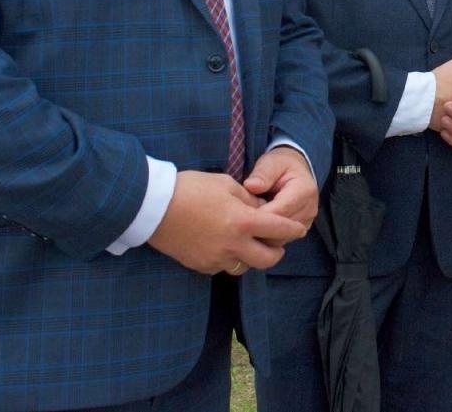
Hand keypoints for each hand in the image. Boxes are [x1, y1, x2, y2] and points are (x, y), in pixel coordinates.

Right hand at [147, 170, 307, 274]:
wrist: (152, 206)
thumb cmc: (190, 188)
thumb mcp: (226, 185)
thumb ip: (249, 200)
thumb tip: (262, 210)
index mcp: (243, 221)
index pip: (279, 230)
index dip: (293, 229)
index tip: (298, 228)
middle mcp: (233, 245)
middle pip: (268, 259)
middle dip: (277, 251)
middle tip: (275, 242)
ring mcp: (216, 258)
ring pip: (245, 267)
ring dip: (252, 257)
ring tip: (249, 243)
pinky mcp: (201, 265)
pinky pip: (223, 267)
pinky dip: (230, 259)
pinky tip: (225, 246)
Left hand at [244, 146, 319, 234]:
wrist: (294, 170)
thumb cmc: (280, 165)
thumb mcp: (271, 163)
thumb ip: (262, 174)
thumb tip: (251, 186)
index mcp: (304, 191)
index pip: (280, 211)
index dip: (258, 215)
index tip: (239, 213)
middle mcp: (309, 209)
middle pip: (281, 229)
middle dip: (258, 228)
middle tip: (238, 222)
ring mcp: (306, 221)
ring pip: (281, 239)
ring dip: (262, 234)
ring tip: (246, 225)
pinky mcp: (300, 229)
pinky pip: (281, 240)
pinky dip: (267, 237)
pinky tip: (254, 228)